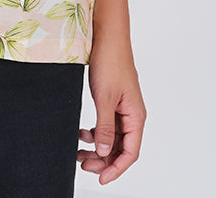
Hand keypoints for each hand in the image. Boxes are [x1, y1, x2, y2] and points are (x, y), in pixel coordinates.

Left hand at [77, 33, 145, 184]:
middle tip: (83, 164)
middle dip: (103, 160)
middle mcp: (132, 115)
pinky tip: (82, 133)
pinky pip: (106, 125)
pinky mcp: (113, 101)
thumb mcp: (104, 98)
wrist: (107, 37)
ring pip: (112, 138)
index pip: (130, 153)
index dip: (116, 169)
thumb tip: (104, 152)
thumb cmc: (111, 62)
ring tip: (79, 151)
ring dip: (98, 147)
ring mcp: (122, 108)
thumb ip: (104, 127)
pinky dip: (95, 132)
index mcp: (136, 116)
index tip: (100, 179)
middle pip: (121, 148)